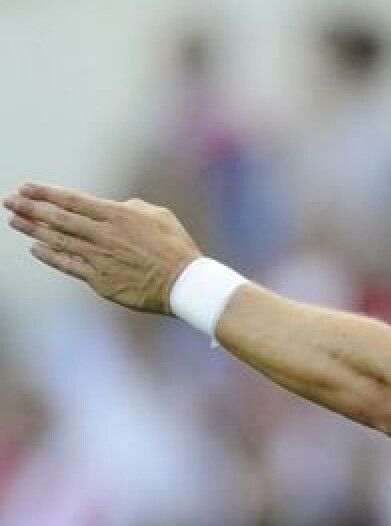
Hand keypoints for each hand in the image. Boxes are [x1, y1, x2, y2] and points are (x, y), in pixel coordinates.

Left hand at [6, 182, 199, 313]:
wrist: (185, 284)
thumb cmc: (177, 249)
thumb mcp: (160, 216)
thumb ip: (132, 208)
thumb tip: (115, 206)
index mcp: (117, 216)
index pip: (72, 201)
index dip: (46, 193)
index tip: (25, 187)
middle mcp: (103, 235)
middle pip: (58, 219)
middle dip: (30, 208)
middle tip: (9, 201)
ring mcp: (99, 258)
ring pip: (58, 241)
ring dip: (33, 230)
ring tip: (14, 221)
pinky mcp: (100, 280)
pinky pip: (68, 265)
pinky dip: (50, 256)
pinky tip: (36, 248)